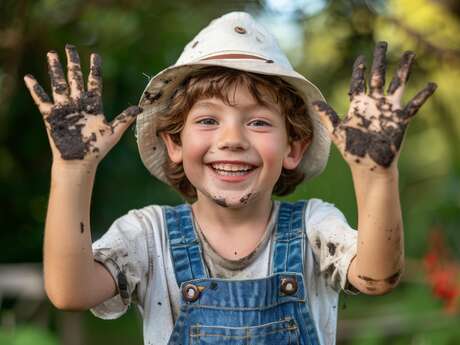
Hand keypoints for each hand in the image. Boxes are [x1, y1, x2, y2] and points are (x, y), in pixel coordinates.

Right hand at [24, 44, 141, 167]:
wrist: (80, 162)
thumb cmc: (98, 149)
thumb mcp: (114, 132)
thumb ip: (125, 118)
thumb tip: (141, 108)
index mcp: (94, 105)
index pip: (94, 82)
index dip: (94, 69)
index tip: (95, 55)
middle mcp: (79, 104)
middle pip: (75, 78)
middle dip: (73, 63)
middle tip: (69, 47)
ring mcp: (65, 109)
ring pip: (59, 84)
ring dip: (55, 69)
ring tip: (51, 54)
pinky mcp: (52, 116)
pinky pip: (42, 100)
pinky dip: (35, 89)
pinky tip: (29, 78)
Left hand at [313, 41, 436, 172]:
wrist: (368, 166)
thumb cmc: (352, 150)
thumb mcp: (338, 131)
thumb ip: (327, 116)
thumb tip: (314, 101)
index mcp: (358, 105)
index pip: (358, 82)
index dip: (359, 70)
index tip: (361, 58)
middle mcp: (374, 104)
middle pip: (378, 76)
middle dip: (380, 60)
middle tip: (382, 43)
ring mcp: (388, 110)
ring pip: (397, 84)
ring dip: (403, 69)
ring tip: (410, 53)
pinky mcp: (400, 119)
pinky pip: (414, 104)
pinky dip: (423, 95)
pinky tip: (432, 85)